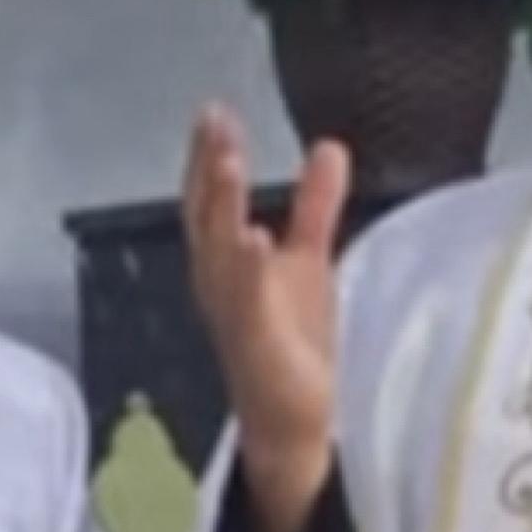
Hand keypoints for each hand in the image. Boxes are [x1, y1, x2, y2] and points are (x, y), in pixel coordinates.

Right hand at [184, 108, 346, 477]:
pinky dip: (245, 267)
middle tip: (214, 119)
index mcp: (224, 262)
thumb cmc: (292, 341)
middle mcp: (217, 281)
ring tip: (226, 161)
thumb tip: (327, 147)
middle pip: (204, 215)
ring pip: (219, 249)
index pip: (209, 201)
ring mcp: (234, 310)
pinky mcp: (257, 340)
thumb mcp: (308, 260)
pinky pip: (247, 299)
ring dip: (220, 204)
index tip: (214, 112)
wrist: (291, 419)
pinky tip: (251, 236)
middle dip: (208, 168)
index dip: (208, 157)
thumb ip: (315, 205)